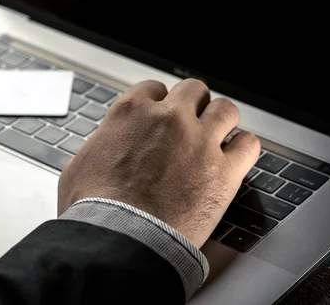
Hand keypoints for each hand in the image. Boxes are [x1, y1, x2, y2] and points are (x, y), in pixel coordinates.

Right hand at [58, 79, 259, 247]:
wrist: (118, 240)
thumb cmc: (93, 209)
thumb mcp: (80, 166)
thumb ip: (99, 147)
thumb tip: (103, 151)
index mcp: (131, 112)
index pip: (154, 89)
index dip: (159, 104)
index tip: (161, 117)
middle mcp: (169, 118)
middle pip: (193, 91)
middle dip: (192, 105)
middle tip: (190, 124)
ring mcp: (199, 141)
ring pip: (225, 109)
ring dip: (221, 121)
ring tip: (218, 136)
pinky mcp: (224, 171)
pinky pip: (249, 145)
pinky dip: (243, 148)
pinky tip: (235, 157)